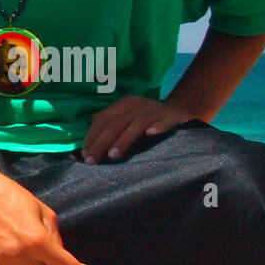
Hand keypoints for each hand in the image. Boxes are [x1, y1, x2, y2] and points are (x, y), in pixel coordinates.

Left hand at [81, 95, 199, 162]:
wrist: (180, 108)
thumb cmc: (147, 119)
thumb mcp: (127, 117)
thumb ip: (110, 126)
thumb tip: (88, 146)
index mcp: (124, 104)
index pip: (102, 119)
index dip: (92, 137)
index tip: (85, 155)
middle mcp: (137, 105)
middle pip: (116, 124)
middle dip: (102, 143)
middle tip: (92, 160)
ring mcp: (155, 110)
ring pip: (137, 124)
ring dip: (124, 139)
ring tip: (113, 155)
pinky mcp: (172, 115)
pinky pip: (165, 121)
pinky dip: (159, 126)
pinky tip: (152, 133)